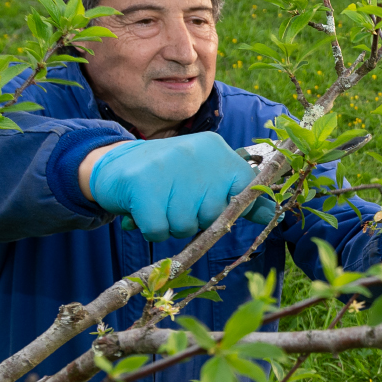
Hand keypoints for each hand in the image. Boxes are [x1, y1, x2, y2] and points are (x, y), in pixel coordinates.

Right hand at [85, 135, 272, 241]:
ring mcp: (168, 168)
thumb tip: (270, 213)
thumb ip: (234, 192)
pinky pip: (159, 231)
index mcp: (215, 149)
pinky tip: (140, 210)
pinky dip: (149, 229)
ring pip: (185, 226)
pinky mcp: (142, 186)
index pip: (247, 188)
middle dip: (193, 219)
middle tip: (173, 200)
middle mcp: (195, 154)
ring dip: (169, 225)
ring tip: (156, 202)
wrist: (110, 165)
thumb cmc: (165, 177)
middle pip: (214, 216)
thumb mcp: (203, 175)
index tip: (209, 204)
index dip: (231, 207)